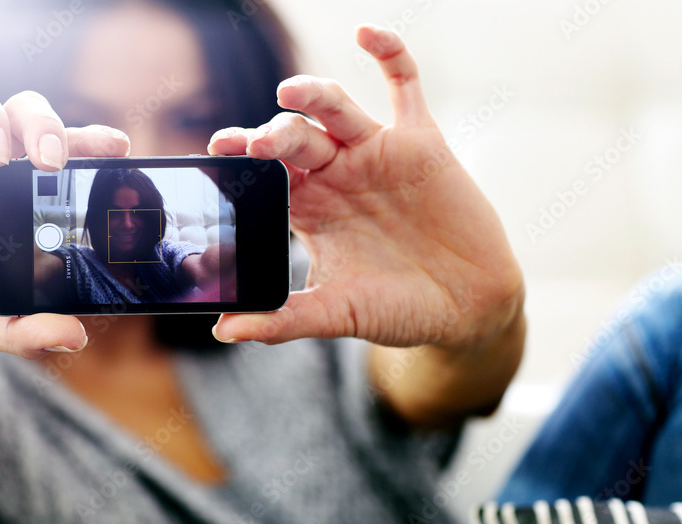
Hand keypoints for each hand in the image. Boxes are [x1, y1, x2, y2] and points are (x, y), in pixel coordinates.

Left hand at [208, 26, 523, 349]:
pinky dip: (390, 54)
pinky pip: (405, 85)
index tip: (216, 159)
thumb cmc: (398, 309)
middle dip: (272, 136)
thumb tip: (225, 330)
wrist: (468, 308)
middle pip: (295, 139)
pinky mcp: (420, 141)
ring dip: (313, 96)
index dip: (242, 165)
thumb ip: (284, 319)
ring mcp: (377, 153)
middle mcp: (337, 174)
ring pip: (337, 110)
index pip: (266, 177)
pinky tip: (366, 32)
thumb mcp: (338, 313)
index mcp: (310, 208)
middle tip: (253, 144)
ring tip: (287, 94)